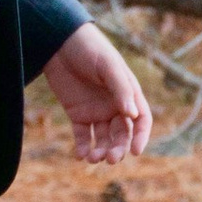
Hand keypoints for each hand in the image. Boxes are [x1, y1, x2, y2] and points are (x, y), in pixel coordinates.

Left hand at [42, 22, 152, 162]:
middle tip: (109, 159)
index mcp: (128, 93)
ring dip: (101, 150)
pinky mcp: (78, 114)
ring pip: (103, 138)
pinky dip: (83, 147)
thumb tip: (133, 116)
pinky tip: (80, 155)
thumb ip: (120, 89)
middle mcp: (115, 106)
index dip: (141, 137)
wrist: (60, 42)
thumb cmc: (90, 49)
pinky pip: (83, 135)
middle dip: (118, 148)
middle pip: (122, 134)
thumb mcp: (107, 66)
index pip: (141, 120)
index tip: (135, 151)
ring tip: (92, 158)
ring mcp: (96, 111)